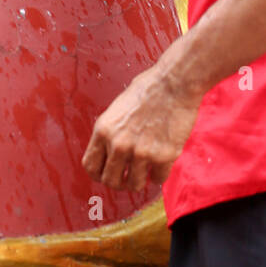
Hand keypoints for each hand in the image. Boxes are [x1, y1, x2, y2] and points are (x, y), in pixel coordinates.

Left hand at [82, 57, 202, 191]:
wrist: (174, 82)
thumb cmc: (148, 89)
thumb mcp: (117, 108)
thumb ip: (111, 132)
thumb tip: (109, 153)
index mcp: (103, 130)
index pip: (91, 166)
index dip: (99, 174)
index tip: (108, 173)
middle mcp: (118, 144)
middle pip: (111, 181)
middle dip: (120, 181)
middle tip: (130, 175)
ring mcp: (141, 152)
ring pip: (134, 185)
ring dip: (141, 179)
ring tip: (147, 167)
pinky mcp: (163, 156)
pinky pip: (158, 179)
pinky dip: (160, 173)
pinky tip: (162, 160)